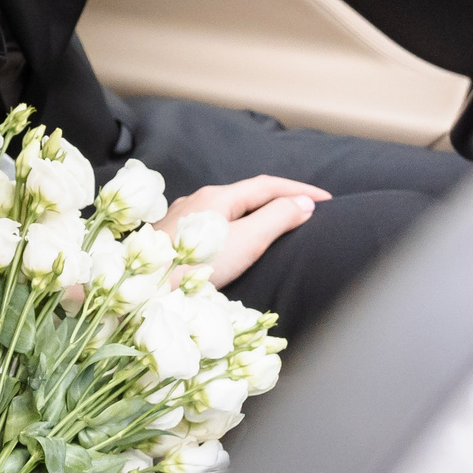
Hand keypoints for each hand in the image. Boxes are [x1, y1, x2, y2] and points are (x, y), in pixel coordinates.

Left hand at [159, 175, 327, 289]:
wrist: (145, 288)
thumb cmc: (196, 266)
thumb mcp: (245, 241)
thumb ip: (276, 219)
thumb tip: (303, 202)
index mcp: (217, 196)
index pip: (267, 185)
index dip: (300, 189)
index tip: (327, 200)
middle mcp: (197, 200)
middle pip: (246, 194)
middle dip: (278, 198)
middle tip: (306, 209)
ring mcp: (181, 218)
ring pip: (227, 208)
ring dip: (255, 212)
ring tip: (276, 223)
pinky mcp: (171, 237)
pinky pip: (212, 223)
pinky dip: (235, 225)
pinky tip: (235, 239)